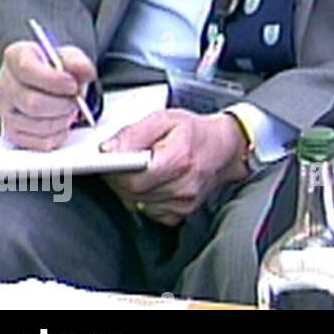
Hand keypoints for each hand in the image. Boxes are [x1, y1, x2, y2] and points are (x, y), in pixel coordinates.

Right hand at [0, 41, 96, 150]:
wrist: (54, 84)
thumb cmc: (58, 69)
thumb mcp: (70, 57)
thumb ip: (78, 62)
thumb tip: (82, 68)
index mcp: (15, 58)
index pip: (27, 69)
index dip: (53, 80)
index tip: (72, 85)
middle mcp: (4, 84)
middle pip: (32, 102)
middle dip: (62, 104)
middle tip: (75, 101)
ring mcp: (5, 110)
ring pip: (33, 124)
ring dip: (61, 120)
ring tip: (70, 111)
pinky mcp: (11, 132)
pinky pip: (35, 141)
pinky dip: (57, 135)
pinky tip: (63, 124)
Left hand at [100, 110, 247, 225]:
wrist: (225, 149)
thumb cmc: (196, 132)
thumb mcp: (165, 119)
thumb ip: (134, 133)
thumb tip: (108, 149)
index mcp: (179, 159)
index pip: (132, 177)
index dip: (114, 170)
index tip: (107, 162)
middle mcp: (183, 186)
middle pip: (131, 192)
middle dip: (120, 177)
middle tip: (125, 161)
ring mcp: (183, 203)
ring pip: (136, 203)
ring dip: (131, 188)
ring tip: (143, 170)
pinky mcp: (180, 214)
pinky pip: (147, 211)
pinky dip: (144, 198)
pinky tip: (153, 183)